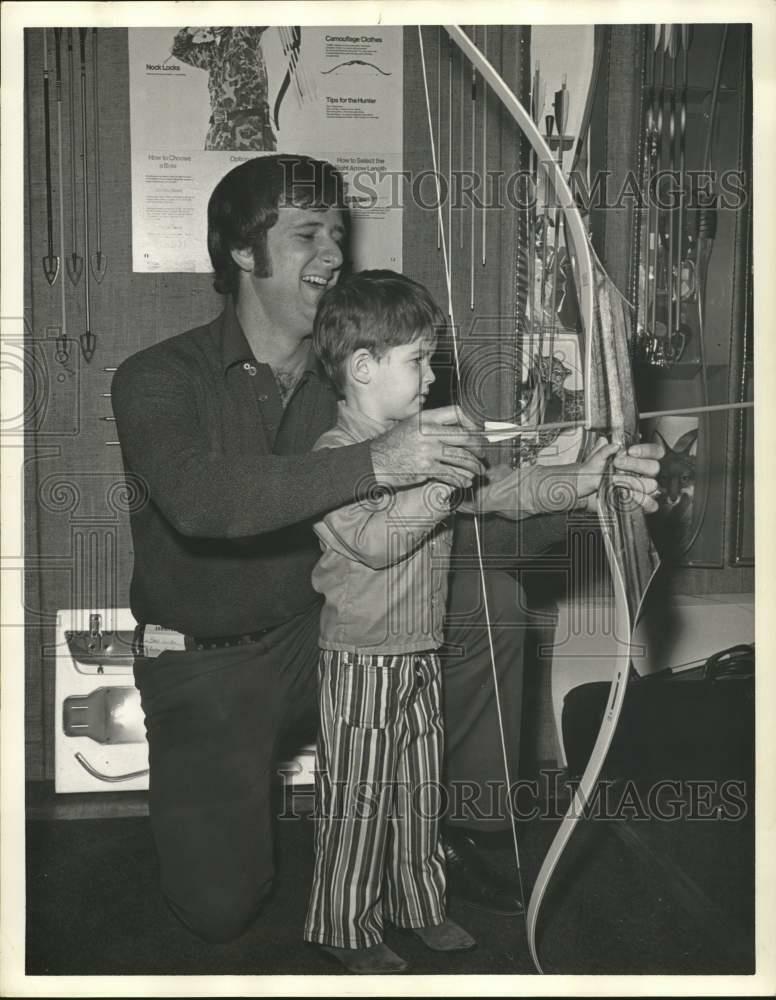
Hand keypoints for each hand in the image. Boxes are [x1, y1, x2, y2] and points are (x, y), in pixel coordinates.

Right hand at [370, 405, 486, 490]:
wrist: (374, 461)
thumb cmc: (392, 445)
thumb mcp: (409, 426)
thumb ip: (430, 426)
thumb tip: (456, 431)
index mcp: (425, 418)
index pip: (456, 413)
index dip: (471, 422)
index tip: (476, 432)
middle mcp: (428, 432)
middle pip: (464, 437)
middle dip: (478, 448)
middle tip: (482, 455)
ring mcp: (427, 450)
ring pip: (460, 457)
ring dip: (473, 466)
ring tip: (478, 471)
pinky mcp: (425, 468)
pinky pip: (450, 473)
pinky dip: (461, 479)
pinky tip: (465, 482)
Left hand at [581, 438, 662, 514]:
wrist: (587, 492)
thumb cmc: (595, 474)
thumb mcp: (596, 459)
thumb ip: (601, 449)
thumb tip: (605, 442)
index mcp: (640, 459)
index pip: (655, 452)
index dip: (646, 450)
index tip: (630, 451)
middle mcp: (644, 473)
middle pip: (653, 467)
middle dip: (635, 464)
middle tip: (618, 463)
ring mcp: (644, 488)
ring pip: (652, 484)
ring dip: (633, 481)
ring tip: (617, 480)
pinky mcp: (640, 503)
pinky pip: (651, 503)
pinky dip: (641, 499)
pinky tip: (628, 494)